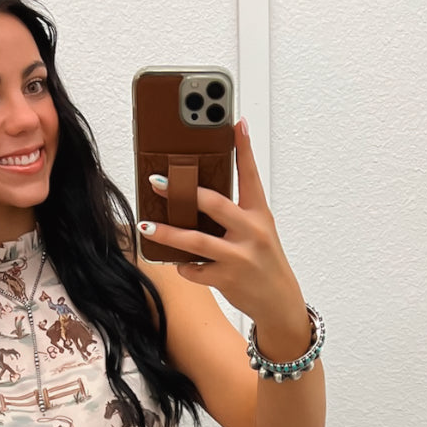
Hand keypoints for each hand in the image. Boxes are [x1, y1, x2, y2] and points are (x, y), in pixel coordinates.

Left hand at [139, 117, 304, 331]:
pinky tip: (181, 264)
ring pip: (195, 241)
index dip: (244, 148)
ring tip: (146, 224)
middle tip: (158, 182)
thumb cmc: (264, 263)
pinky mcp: (227, 280)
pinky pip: (194, 270)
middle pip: (214, 204)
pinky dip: (184, 266)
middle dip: (183, 192)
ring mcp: (239, 257)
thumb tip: (199, 196)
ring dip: (167, 233)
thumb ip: (236, 214)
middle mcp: (251, 232)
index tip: (235, 123)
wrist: (280, 303)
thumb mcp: (259, 232)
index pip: (251, 175)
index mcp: (260, 215)